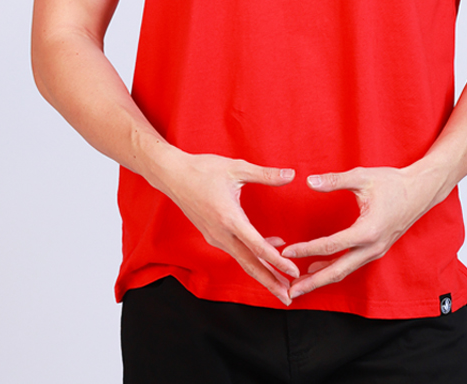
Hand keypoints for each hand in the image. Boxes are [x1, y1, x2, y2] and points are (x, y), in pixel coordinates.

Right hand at [155, 150, 299, 304]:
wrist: (173, 175)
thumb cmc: (204, 169)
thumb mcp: (237, 168)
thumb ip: (266, 174)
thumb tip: (292, 175)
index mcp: (229, 218)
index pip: (257, 246)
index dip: (277, 261)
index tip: (293, 272)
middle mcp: (221, 233)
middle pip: (249, 264)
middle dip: (270, 282)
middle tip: (289, 298)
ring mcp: (215, 236)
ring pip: (242, 260)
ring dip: (262, 272)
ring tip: (281, 283)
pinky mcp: (212, 235)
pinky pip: (235, 250)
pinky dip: (252, 256)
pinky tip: (267, 250)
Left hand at [281, 165, 442, 299]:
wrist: (420, 191)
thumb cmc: (393, 182)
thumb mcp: (362, 177)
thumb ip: (335, 181)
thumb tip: (309, 181)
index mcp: (368, 230)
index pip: (331, 245)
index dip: (307, 249)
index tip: (286, 252)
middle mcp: (372, 247)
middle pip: (337, 271)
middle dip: (312, 283)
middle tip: (290, 292)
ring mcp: (376, 251)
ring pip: (345, 271)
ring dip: (322, 279)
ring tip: (299, 285)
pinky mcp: (376, 250)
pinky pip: (352, 265)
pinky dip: (334, 269)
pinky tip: (318, 268)